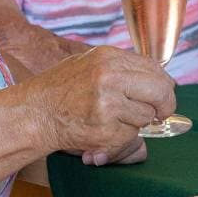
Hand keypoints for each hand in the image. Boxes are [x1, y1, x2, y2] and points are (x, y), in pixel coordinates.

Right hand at [26, 44, 174, 165]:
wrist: (33, 113)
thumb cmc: (60, 89)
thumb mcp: (90, 64)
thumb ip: (122, 68)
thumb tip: (158, 78)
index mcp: (109, 57)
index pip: (155, 69)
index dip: (164, 86)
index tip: (161, 97)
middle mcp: (110, 76)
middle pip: (160, 92)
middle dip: (164, 106)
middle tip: (159, 115)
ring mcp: (108, 103)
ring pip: (145, 117)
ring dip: (134, 124)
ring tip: (111, 120)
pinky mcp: (105, 129)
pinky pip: (129, 137)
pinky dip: (119, 139)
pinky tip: (102, 131)